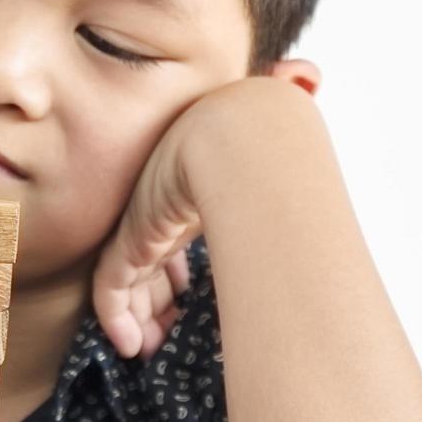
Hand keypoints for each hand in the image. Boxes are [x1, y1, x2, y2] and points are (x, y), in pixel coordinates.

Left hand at [91, 76, 301, 359]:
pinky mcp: (131, 238)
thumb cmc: (273, 143)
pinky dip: (117, 318)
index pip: (175, 232)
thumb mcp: (275, 133)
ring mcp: (147, 219)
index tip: (185, 306)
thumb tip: (308, 72)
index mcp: (196, 185)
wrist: (242, 138)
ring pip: (130, 277)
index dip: (176, 270)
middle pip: (151, 258)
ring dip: (139, 318)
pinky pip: (113, 287)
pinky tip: (127, 345)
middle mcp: (166, 203)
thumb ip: (292, 95)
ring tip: (147, 348)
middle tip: (163, 337)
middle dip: (156, 301)